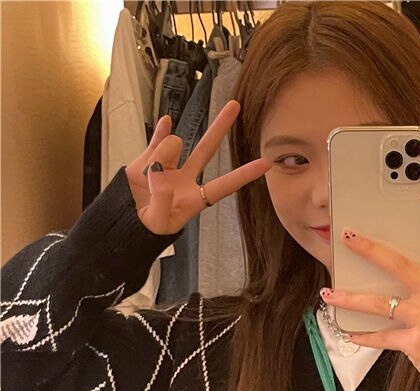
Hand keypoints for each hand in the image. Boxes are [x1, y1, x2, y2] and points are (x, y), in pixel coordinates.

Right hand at [124, 100, 271, 235]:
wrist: (124, 222)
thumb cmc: (148, 229)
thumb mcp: (158, 221)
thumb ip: (162, 200)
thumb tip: (160, 173)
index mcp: (195, 198)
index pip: (224, 185)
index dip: (245, 175)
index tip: (267, 163)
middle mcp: (186, 179)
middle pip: (207, 149)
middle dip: (220, 127)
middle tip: (235, 105)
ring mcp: (168, 166)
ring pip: (173, 146)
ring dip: (162, 155)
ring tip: (149, 178)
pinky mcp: (148, 159)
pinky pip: (157, 139)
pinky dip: (161, 130)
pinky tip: (166, 120)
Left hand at [320, 181, 419, 377]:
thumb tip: (396, 272)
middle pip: (399, 266)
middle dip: (370, 250)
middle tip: (348, 236)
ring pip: (381, 304)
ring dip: (351, 299)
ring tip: (328, 294)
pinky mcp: (414, 342)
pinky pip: (382, 337)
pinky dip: (364, 336)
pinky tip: (348, 333)